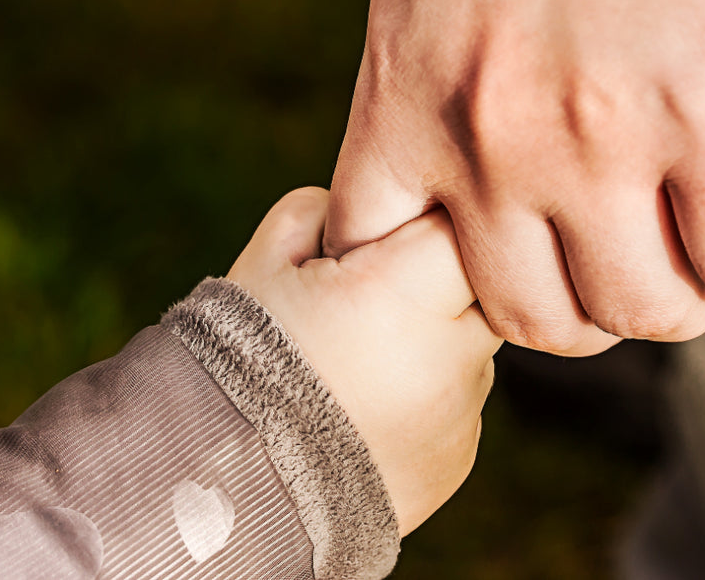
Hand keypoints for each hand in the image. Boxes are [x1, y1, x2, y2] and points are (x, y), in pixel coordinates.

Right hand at [228, 188, 501, 535]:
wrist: (226, 493)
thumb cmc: (236, 363)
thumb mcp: (263, 264)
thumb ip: (324, 213)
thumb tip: (367, 211)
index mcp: (402, 293)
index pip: (457, 225)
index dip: (420, 223)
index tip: (383, 242)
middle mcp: (449, 354)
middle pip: (479, 285)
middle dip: (434, 281)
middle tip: (370, 301)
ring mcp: (460, 411)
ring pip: (471, 346)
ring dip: (431, 341)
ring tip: (355, 366)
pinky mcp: (457, 457)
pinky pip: (458, 402)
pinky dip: (424, 397)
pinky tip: (363, 412)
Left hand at [325, 0, 704, 354]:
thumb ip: (442, 71)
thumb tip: (487, 138)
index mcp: (407, 94)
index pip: (380, 260)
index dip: (440, 287)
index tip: (492, 267)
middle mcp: (490, 142)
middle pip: (531, 315)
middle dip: (581, 309)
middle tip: (622, 270)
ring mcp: (600, 141)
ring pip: (641, 311)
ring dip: (680, 303)